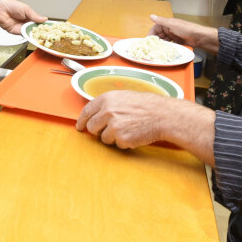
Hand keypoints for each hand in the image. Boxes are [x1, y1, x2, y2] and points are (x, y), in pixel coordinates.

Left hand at [0, 0, 46, 33]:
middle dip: (41, 31)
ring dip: (36, 34)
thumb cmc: (11, 6)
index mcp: (29, 16)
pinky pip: (24, 35)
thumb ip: (35, 16)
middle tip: (48, 33)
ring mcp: (22, 28)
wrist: (0, 10)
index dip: (44, 25)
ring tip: (42, 35)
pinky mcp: (17, 32)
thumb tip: (44, 19)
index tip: (50, 28)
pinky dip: (29, 36)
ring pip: (31, 33)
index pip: (39, 21)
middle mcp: (26, 22)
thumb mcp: (26, 9)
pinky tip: (34, 36)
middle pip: (36, 29)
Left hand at [75, 90, 216, 165]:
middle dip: (98, 131)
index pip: (87, 111)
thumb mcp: (124, 96)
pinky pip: (117, 145)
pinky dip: (124, 142)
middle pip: (92, 127)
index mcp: (106, 99)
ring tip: (128, 129)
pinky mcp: (121, 138)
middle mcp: (107, 111)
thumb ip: (108, 104)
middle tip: (110, 130)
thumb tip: (96, 113)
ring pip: (104, 138)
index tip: (80, 127)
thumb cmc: (146, 106)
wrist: (162, 115)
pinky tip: (134, 134)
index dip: (82, 121)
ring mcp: (113, 126)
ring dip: (113, 137)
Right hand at [148, 15, 218, 52]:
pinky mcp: (177, 42)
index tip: (147, 41)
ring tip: (157, 50)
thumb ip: (161, 21)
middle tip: (151, 48)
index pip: (155, 29)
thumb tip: (151, 16)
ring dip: (160, 45)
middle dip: (155, 41)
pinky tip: (164, 50)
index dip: (150, 35)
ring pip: (163, 41)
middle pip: (158, 36)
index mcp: (167, 23)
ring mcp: (173, 36)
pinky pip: (168, 45)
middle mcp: (169, 29)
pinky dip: (166, 47)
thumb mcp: (172, 24)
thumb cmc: (187, 29)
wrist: (199, 37)